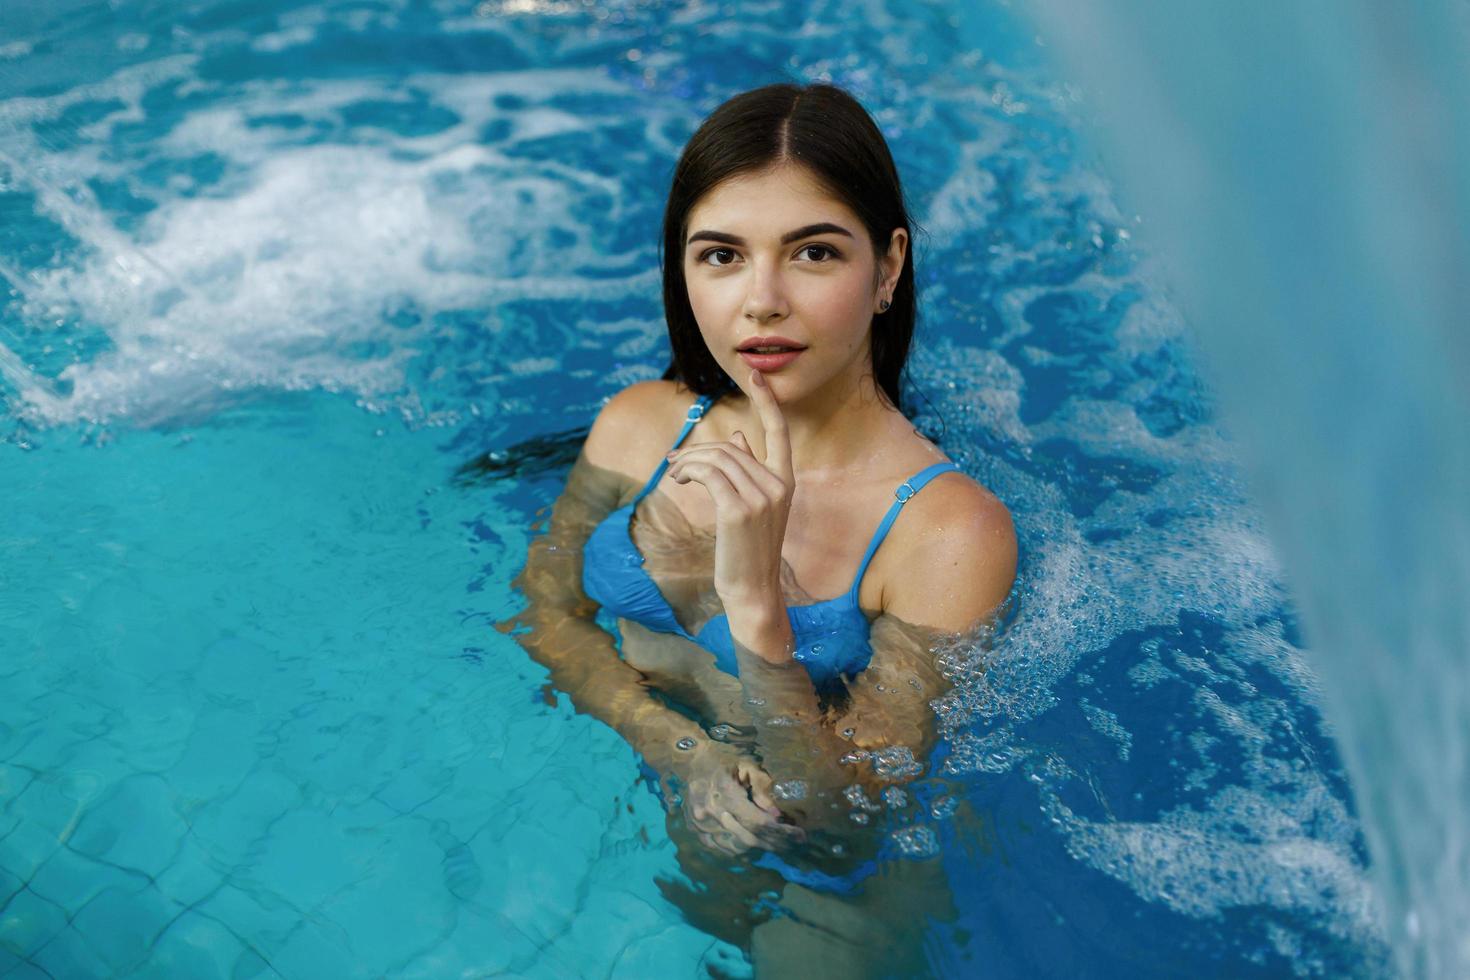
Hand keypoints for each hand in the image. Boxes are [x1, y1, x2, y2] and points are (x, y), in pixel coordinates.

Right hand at [663, 740, 804, 855]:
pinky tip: (757, 844)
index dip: (780, 831)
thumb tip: (777, 815)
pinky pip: (722, 848)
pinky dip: (741, 849)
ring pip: (736, 846)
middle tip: (796, 843)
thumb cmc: (722, 757)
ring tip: (781, 844)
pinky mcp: (696, 831)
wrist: (687, 760)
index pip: (756, 821)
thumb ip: (762, 789)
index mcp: (724, 792)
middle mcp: (710, 812)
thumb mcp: (746, 765)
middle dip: (775, 842)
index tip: (800, 834)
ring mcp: (700, 825)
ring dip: (760, 847)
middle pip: (748, 837)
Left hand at [665, 369, 794, 608]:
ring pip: (716, 458)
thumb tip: (740, 437)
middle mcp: (778, 486)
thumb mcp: (753, 508)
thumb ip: (748, 470)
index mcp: (785, 482)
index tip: (756, 377)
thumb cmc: (749, 551)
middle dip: (696, 450)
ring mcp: (760, 498)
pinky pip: (708, 473)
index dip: (767, 402)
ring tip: (675, 473)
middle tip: (674, 462)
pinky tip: (679, 479)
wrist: (753, 591)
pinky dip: (689, 470)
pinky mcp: (738, 510)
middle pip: (730, 447)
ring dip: (688, 461)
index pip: (779, 432)